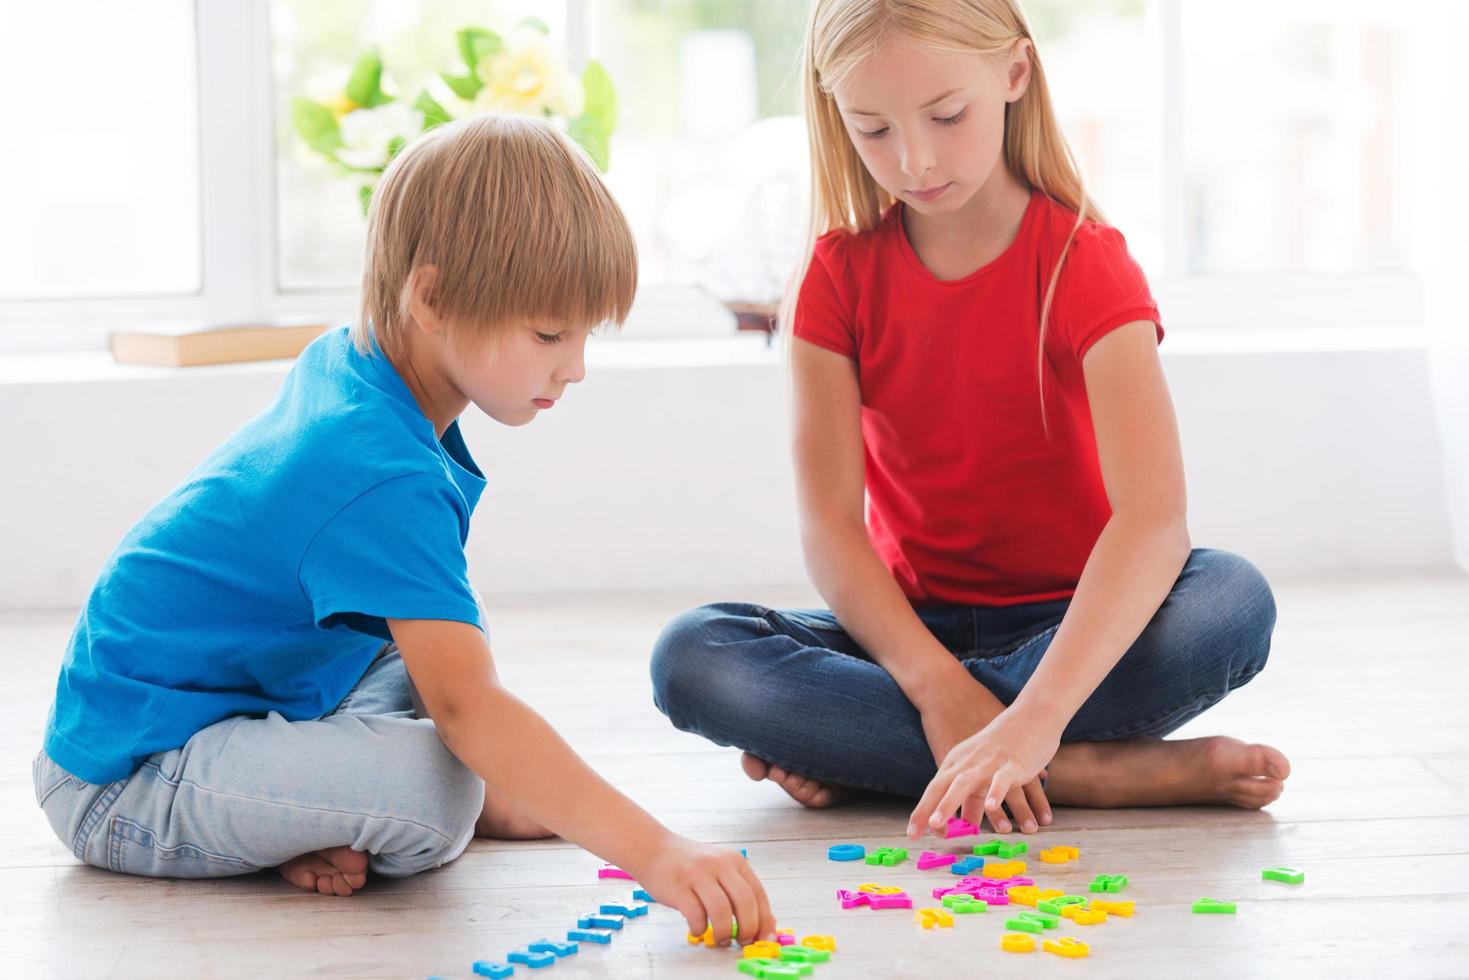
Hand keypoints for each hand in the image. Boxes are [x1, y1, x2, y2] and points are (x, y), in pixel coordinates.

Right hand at [626, 833, 774, 945]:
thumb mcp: (720, 869)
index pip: (758, 893)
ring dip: (724, 932)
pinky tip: (697, 929)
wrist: (655, 849)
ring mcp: (698, 873)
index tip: (766, 938)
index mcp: (734, 860)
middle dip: (748, 928)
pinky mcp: (679, 886)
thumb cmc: (690, 865)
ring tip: (721, 939)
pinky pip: (695, 914)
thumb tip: (764, 923)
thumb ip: (740, 891)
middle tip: (743, 941)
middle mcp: (719, 864)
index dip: (764, 919)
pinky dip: (699, 928)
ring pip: (721, 910)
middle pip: (744, 901)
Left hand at [917, 674, 1051, 833]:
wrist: (1033, 715)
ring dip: (949, 804)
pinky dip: (995, 792)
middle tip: (915, 833)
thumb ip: (974, 797)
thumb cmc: (1006, 746)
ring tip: (937, 825)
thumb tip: (966, 825)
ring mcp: (989, 762)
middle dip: (927, 809)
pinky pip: (1002, 779)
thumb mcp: (983, 770)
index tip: (912, 834)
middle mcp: (968, 763)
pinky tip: (990, 807)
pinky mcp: (1013, 763)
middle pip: (942, 787)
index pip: (935, 789)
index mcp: (958, 763)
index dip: (922, 811)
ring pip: (965, 783)